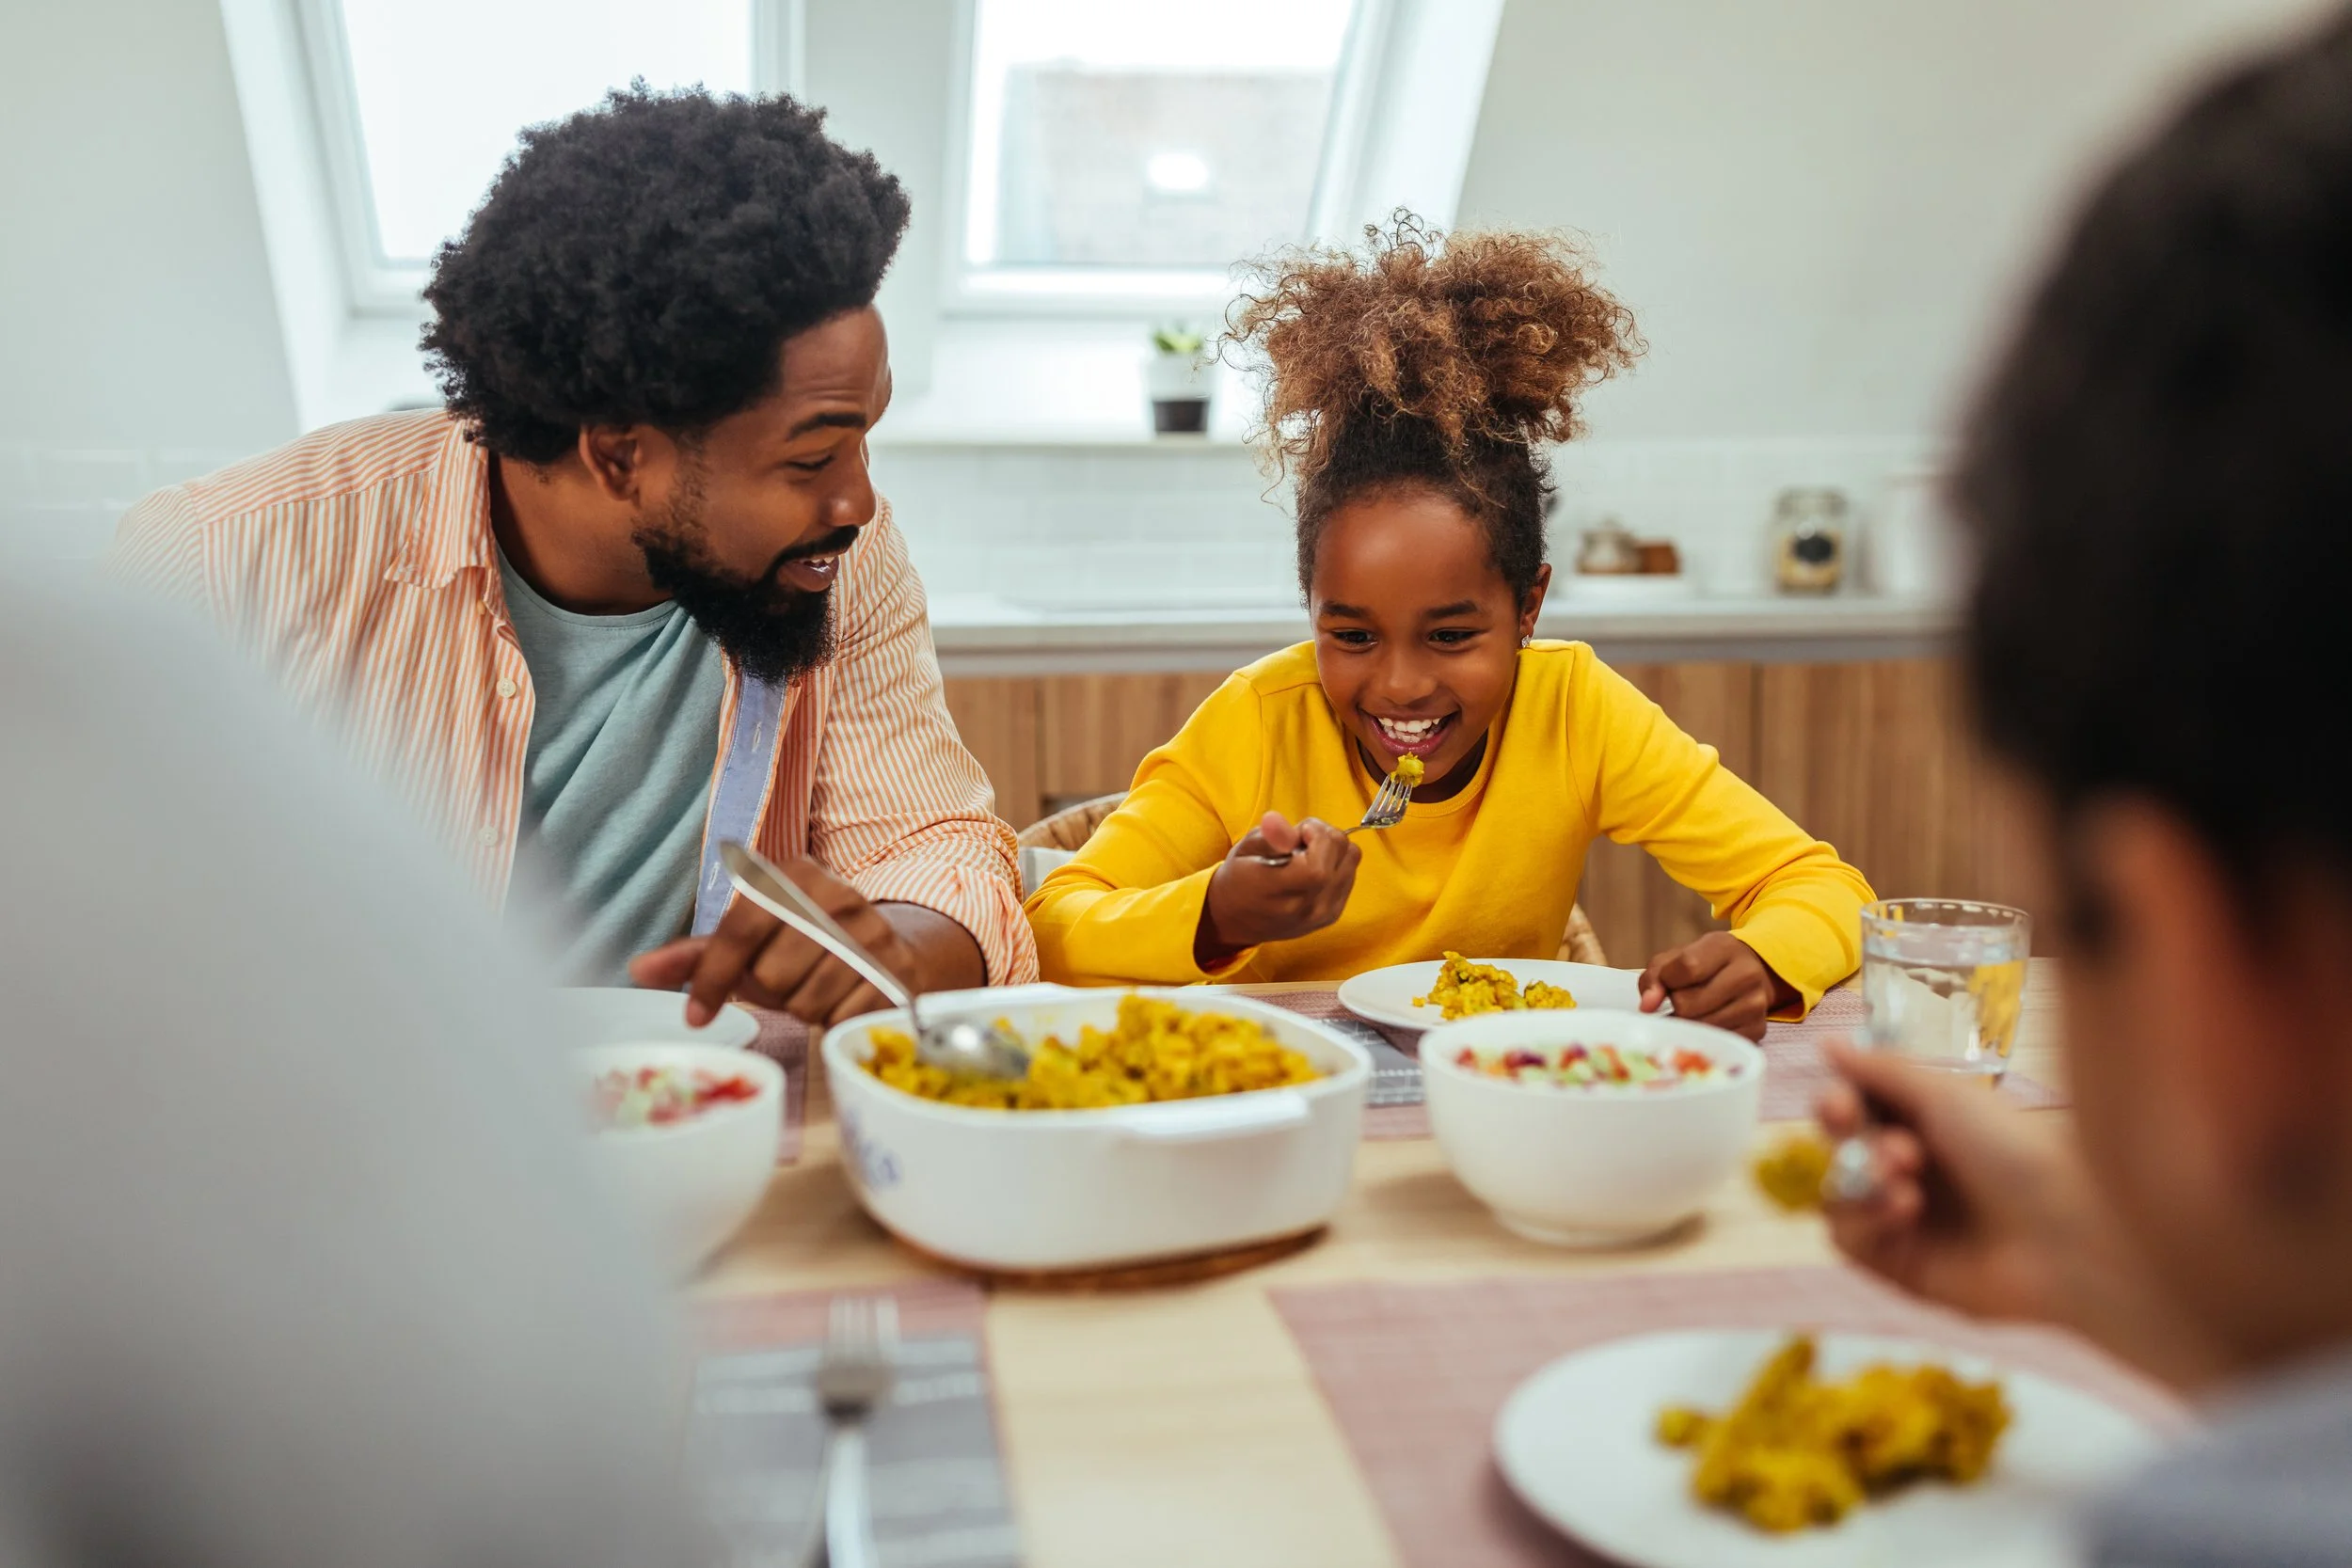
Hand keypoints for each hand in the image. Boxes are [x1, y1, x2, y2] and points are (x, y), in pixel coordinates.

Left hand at [630, 857, 928, 1028]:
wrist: (887, 948)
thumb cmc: (804, 948)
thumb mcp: (752, 943)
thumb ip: (699, 955)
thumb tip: (639, 969)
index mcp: (795, 876)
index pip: (740, 930)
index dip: (712, 978)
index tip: (695, 1014)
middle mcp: (837, 897)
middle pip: (772, 973)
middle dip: (770, 990)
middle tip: (785, 981)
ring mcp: (872, 933)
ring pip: (806, 1000)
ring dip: (801, 1008)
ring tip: (813, 990)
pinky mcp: (896, 972)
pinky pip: (841, 1017)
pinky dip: (833, 1020)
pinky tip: (841, 1001)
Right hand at [1195, 812, 1360, 968]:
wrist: (1237, 921)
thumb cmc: (1238, 880)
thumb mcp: (1245, 850)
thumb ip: (1268, 836)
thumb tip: (1276, 819)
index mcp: (1284, 890)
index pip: (1325, 849)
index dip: (1316, 832)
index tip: (1296, 833)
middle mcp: (1310, 905)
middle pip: (1345, 850)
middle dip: (1325, 836)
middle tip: (1299, 843)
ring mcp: (1325, 913)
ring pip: (1352, 860)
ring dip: (1333, 850)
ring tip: (1306, 857)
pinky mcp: (1332, 915)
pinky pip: (1350, 875)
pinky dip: (1336, 865)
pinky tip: (1312, 871)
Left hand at [1638, 932, 1792, 1039]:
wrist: (1749, 974)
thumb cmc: (1705, 965)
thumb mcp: (1677, 958)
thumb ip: (1655, 976)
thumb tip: (1647, 1006)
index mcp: (1725, 947)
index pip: (1687, 967)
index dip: (1667, 980)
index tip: (1667, 983)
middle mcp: (1747, 975)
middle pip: (1688, 1004)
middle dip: (1676, 1004)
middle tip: (1681, 999)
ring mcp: (1756, 1005)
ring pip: (1699, 1027)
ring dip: (1687, 1023)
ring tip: (1692, 1012)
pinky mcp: (1757, 1031)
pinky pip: (1714, 1042)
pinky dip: (1703, 1037)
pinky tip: (1705, 1023)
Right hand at [1817, 1041, 2218, 1387]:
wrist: (2068, 1232)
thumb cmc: (2016, 1151)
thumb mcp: (1945, 1096)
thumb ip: (1880, 1071)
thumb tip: (1826, 1043)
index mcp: (1928, 1126)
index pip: (1858, 1110)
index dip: (1839, 1105)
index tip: (1841, 1105)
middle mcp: (1915, 1172)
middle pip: (1842, 1150)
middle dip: (1852, 1142)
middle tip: (1892, 1147)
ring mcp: (1907, 1221)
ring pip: (1840, 1194)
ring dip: (1861, 1179)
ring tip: (1905, 1178)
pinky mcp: (1903, 1266)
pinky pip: (1850, 1239)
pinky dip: (1865, 1219)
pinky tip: (1905, 1210)